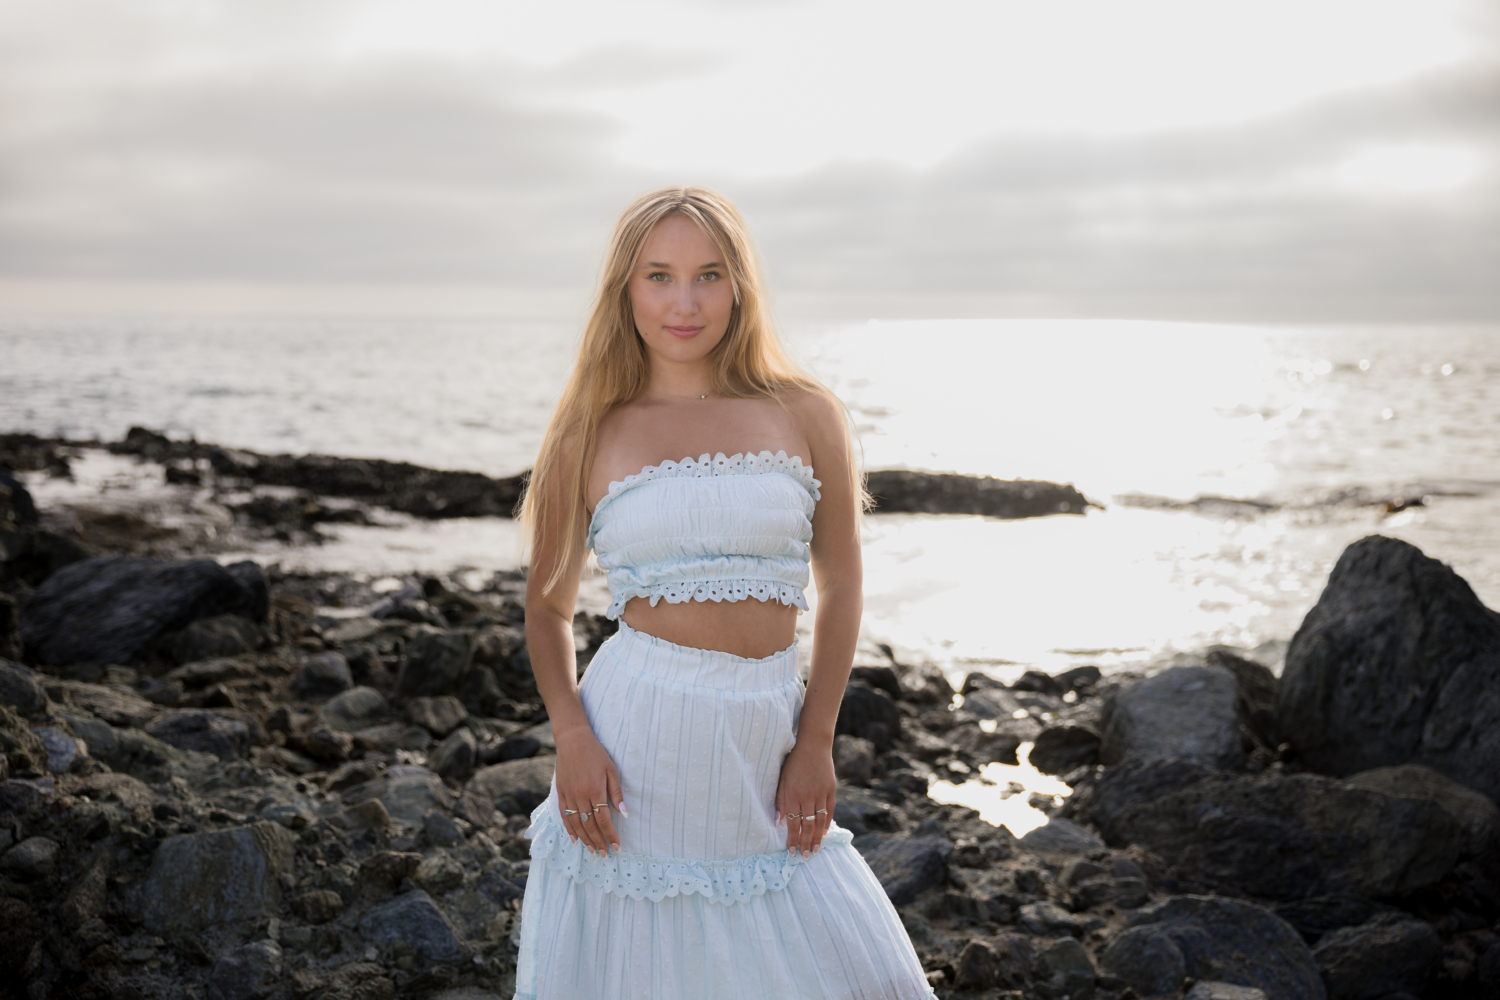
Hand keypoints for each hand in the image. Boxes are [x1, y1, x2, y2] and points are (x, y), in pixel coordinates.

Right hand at [553, 725, 624, 855]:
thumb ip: (616, 792)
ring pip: (577, 824)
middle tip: (605, 854)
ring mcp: (569, 795)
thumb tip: (624, 813)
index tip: (617, 846)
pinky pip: (564, 816)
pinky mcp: (560, 793)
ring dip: (585, 839)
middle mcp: (580, 796)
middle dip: (598, 842)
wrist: (572, 740)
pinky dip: (569, 829)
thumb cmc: (596, 753)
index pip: (604, 819)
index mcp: (595, 790)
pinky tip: (575, 839)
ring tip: (592, 851)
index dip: (610, 835)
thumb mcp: (611, 769)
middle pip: (590, 825)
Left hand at [775, 740, 835, 857]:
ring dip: (817, 838)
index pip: (792, 823)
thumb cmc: (793, 762)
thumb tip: (777, 821)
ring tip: (815, 850)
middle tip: (805, 857)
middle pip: (807, 825)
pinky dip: (827, 823)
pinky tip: (824, 833)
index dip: (792, 839)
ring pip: (819, 821)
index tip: (791, 851)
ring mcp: (821, 793)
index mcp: (793, 795)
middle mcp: (807, 796)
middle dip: (805, 843)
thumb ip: (780, 800)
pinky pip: (829, 810)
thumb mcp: (782, 779)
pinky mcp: (831, 789)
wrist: (813, 745)